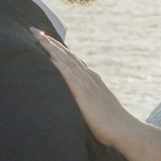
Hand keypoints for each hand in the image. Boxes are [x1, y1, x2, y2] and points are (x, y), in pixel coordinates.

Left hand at [35, 30, 132, 145]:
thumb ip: (87, 101)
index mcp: (91, 81)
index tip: (44, 38)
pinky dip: (60, 64)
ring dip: (52, 47)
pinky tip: (50, 55)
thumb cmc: (111, 125)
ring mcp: (88, 84)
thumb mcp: (97, 108)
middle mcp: (89, 78)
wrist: (125, 131)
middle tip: (34, 30)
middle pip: (67, 55)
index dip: (58, 49)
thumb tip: (79, 103)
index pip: (72, 60)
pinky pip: (70, 76)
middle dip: (50, 42)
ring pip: (67, 61)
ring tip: (38, 36)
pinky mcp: (85, 94)